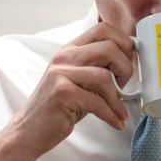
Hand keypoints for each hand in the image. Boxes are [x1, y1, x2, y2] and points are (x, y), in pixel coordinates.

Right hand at [0, 22, 134, 160]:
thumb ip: (96, 68)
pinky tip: (116, 122)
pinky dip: (111, 115)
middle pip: (109, 48)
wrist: (28, 131)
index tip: (131, 60)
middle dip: (126, 68)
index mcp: (69, 50)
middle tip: (126, 86)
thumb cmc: (58, 108)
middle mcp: (64, 58)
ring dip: (118, 98)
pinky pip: (97, 102)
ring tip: (119, 110)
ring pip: (104, 76)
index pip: (103, 29)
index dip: (124, 42)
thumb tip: (128, 64)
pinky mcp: (62, 94)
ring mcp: (61, 74)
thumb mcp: (76, 81)